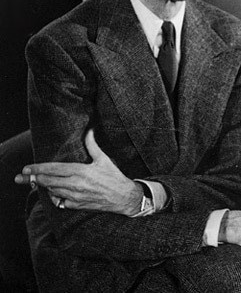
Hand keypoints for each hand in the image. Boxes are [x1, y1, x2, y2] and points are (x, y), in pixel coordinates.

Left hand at [14, 129, 142, 215]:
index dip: (37, 168)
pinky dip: (55, 196)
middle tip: (22, 176)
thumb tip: (90, 131)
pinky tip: (54, 192)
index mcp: (80, 171)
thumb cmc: (114, 177)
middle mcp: (75, 184)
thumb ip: (93, 145)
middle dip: (33, 178)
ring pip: (52, 191)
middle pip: (48, 181)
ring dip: (44, 186)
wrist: (123, 197)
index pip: (53, 169)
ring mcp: (75, 196)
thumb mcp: (104, 159)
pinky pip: (60, 201)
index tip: (26, 168)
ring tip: (38, 181)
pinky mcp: (77, 205)